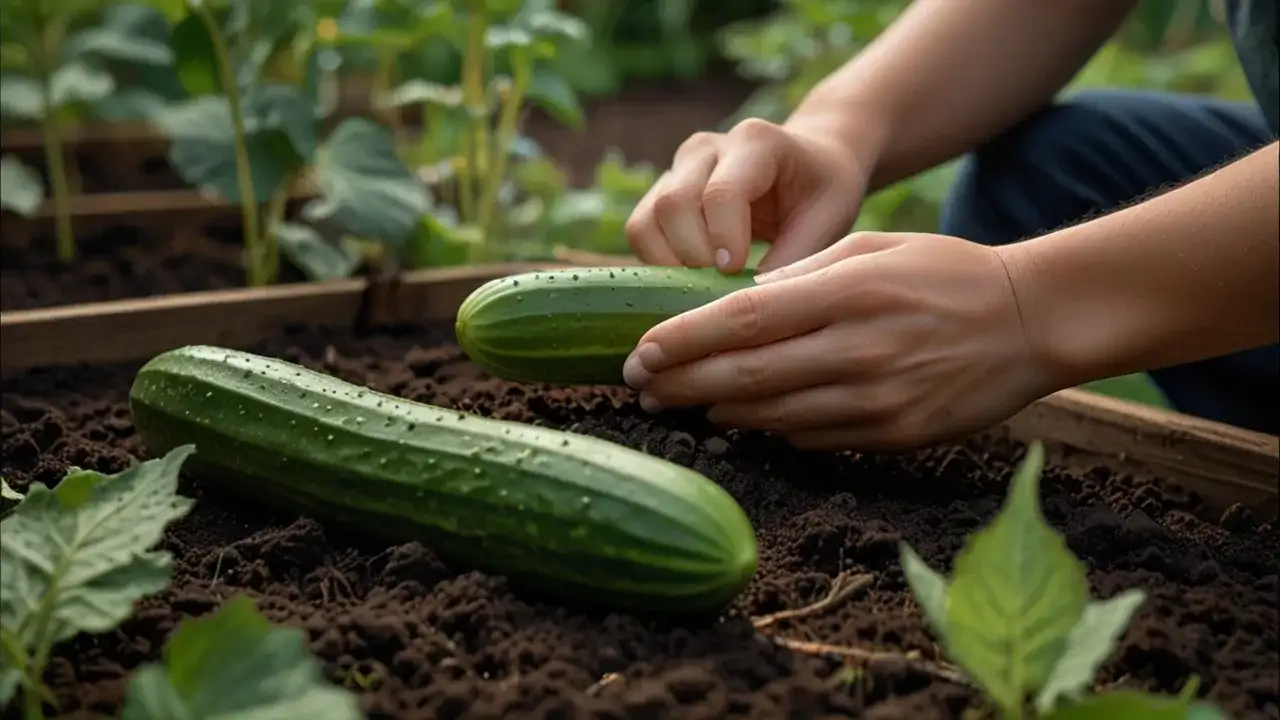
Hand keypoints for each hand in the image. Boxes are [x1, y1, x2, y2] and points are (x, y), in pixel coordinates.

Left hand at [621, 232, 1057, 451]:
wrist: (1031, 321)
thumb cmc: (942, 272)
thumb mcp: (872, 246)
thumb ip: (800, 274)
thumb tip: (730, 307)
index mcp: (849, 291)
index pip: (743, 320)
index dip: (683, 340)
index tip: (641, 350)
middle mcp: (859, 350)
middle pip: (745, 376)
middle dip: (681, 384)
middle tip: (640, 387)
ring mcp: (877, 401)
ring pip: (771, 416)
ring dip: (716, 410)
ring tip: (679, 401)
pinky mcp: (894, 436)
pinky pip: (811, 438)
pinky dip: (770, 428)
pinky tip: (744, 417)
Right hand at [624, 118, 869, 273]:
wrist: (810, 162)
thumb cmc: (822, 190)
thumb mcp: (827, 221)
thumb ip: (792, 260)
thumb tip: (749, 311)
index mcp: (755, 142)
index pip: (722, 192)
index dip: (724, 239)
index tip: (736, 273)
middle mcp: (706, 148)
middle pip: (673, 205)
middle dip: (692, 258)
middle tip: (722, 288)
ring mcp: (678, 168)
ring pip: (645, 221)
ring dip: (669, 265)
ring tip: (706, 287)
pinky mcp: (662, 191)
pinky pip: (641, 232)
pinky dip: (658, 263)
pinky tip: (693, 279)